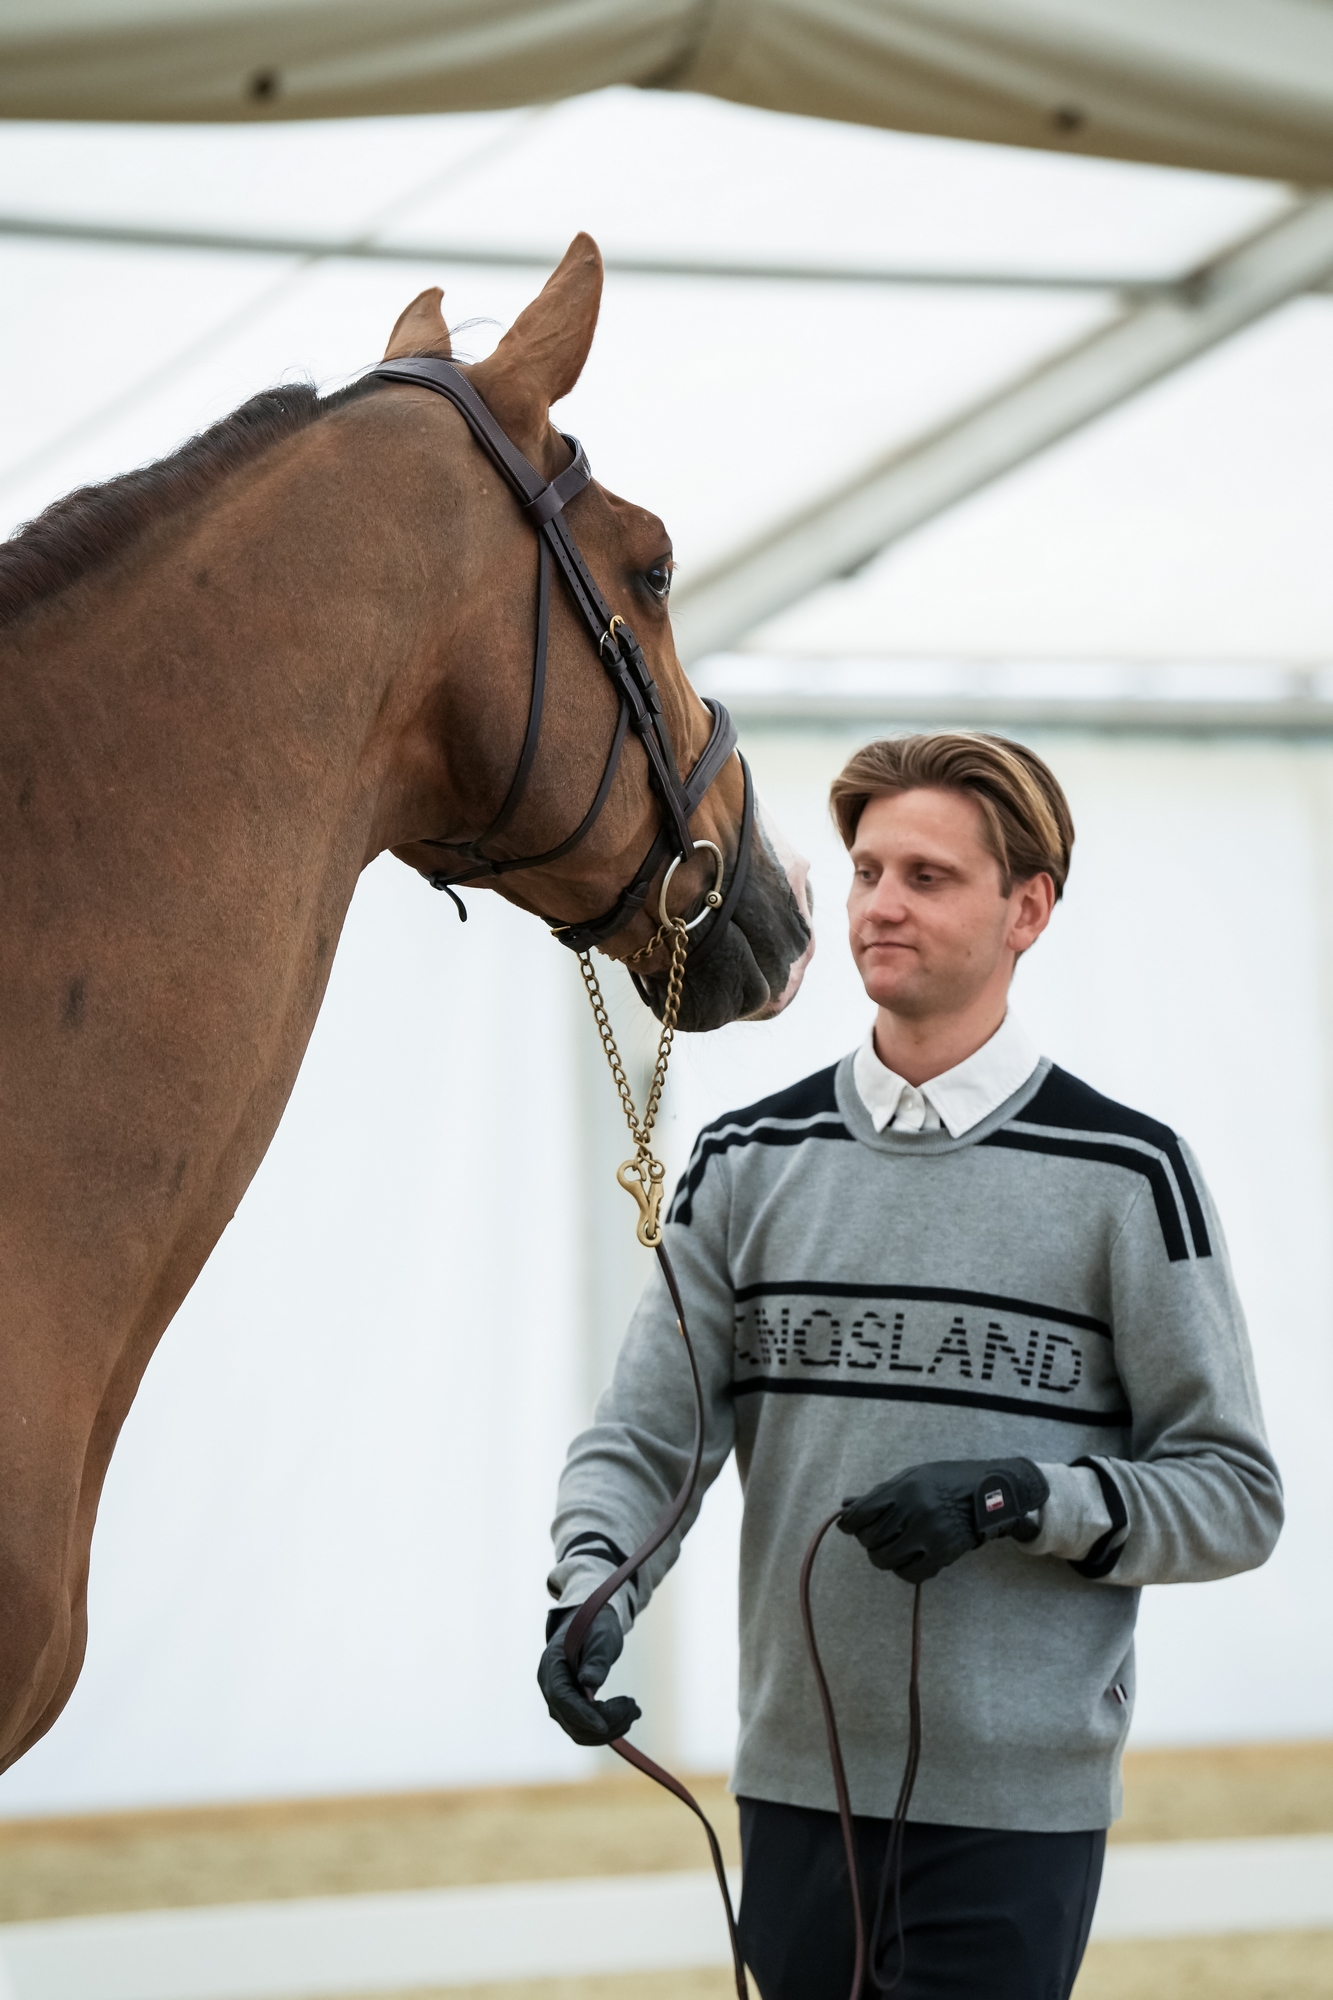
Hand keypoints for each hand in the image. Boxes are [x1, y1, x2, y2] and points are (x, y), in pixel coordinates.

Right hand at [537, 1605, 641, 1746]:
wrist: (591, 1623)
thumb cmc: (596, 1626)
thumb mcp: (601, 1637)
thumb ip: (596, 1659)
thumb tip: (589, 1682)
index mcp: (552, 1665)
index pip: (561, 1698)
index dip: (581, 1714)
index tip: (604, 1726)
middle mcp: (550, 1685)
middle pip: (570, 1718)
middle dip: (603, 1721)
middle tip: (634, 1708)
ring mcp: (558, 1698)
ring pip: (577, 1729)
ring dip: (608, 1727)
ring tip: (634, 1711)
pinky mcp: (570, 1706)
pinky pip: (583, 1726)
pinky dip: (605, 1726)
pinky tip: (626, 1715)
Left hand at [837, 1458, 1049, 1583]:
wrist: (988, 1494)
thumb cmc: (944, 1482)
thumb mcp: (910, 1478)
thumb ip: (879, 1494)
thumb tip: (846, 1507)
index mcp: (904, 1489)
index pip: (861, 1513)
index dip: (849, 1523)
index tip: (849, 1526)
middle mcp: (914, 1511)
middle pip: (870, 1538)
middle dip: (869, 1539)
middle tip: (878, 1535)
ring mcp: (928, 1534)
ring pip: (884, 1558)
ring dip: (883, 1555)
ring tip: (893, 1547)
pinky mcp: (942, 1554)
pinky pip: (908, 1574)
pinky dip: (903, 1569)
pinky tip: (908, 1559)